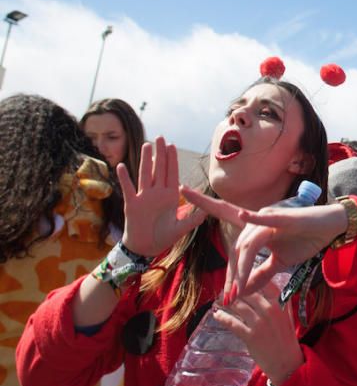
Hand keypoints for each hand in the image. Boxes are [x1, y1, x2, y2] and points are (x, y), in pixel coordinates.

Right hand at [119, 137, 204, 256]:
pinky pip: (128, 189)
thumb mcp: (181, 228)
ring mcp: (144, 197)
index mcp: (169, 196)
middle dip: (160, 154)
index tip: (172, 146)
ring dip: (145, 160)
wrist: (145, 248)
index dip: (172, 160)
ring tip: (146, 145)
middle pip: (159, 169)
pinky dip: (124, 178)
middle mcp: (157, 193)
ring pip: (145, 175)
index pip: (172, 174)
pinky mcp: (132, 205)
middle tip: (160, 137)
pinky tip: (121, 166)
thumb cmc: (164, 237)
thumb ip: (192, 219)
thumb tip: (206, 212)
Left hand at [180, 186, 347, 297]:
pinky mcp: (284, 218)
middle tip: (230, 299)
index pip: (224, 212)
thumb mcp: (280, 262)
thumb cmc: (305, 239)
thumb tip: (244, 290)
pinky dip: (254, 218)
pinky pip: (265, 220)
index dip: (204, 202)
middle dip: (231, 275)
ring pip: (247, 246)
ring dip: (241, 271)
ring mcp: (269, 216)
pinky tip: (242, 213)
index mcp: (254, 225)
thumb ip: (261, 274)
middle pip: (236, 248)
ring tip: (238, 292)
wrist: (330, 228)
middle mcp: (257, 217)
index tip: (183, 190)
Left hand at [213, 281, 303, 385]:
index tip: (239, 278)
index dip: (249, 278)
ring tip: (219, 301)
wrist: (287, 361)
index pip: (263, 282)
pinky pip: (232, 323)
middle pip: (248, 292)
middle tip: (225, 289)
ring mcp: (260, 323)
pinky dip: (223, 317)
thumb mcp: (285, 314)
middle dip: (234, 290)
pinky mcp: (251, 336)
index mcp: (281, 302)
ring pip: (238, 306)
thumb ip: (276, 300)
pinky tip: (217, 315)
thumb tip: (260, 285)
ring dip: (226, 302)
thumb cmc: (285, 336)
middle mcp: (270, 309)